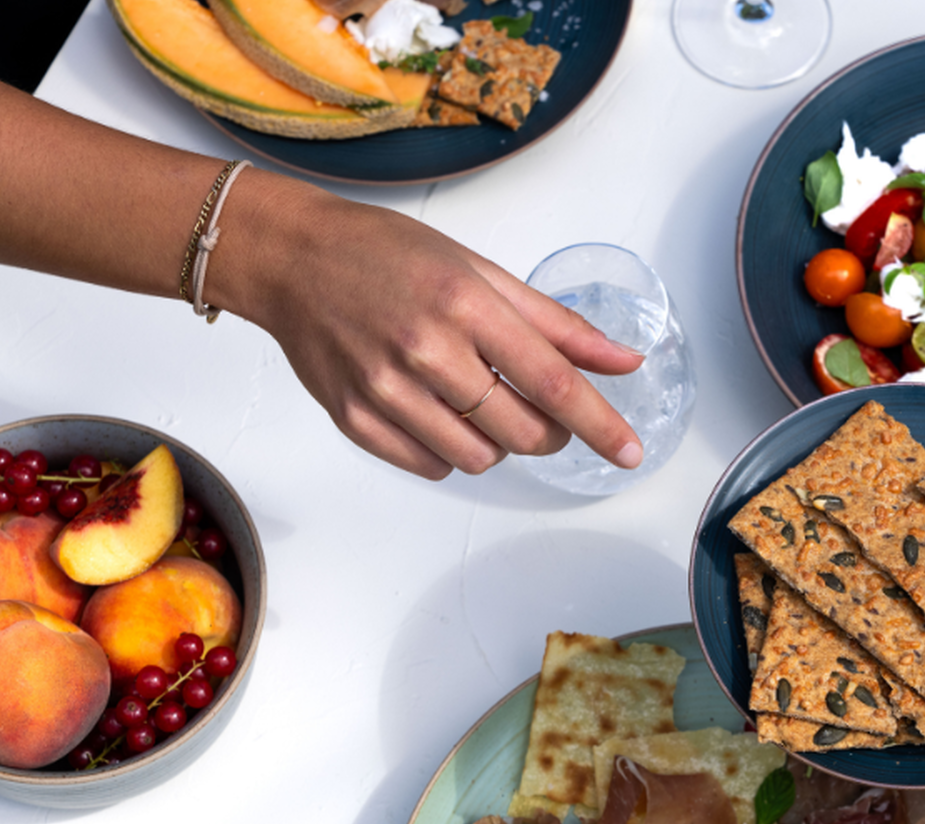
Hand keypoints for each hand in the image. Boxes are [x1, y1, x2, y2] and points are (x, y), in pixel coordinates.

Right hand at [214, 179, 645, 480]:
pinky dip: (452, 450)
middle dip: (549, 432)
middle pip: (522, 432)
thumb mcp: (481, 272)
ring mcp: (386, 390)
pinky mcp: (355, 420)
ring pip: (480, 457)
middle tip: (540, 407)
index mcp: (465, 304)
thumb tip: (622, 361)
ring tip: (477, 400)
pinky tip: (438, 411)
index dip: (600, 423)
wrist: (294, 260)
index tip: (630, 451)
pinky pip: (433, 466)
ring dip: (498, 442)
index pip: (553, 381)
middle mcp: (426, 350)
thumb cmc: (388, 256)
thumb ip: (557, 325)